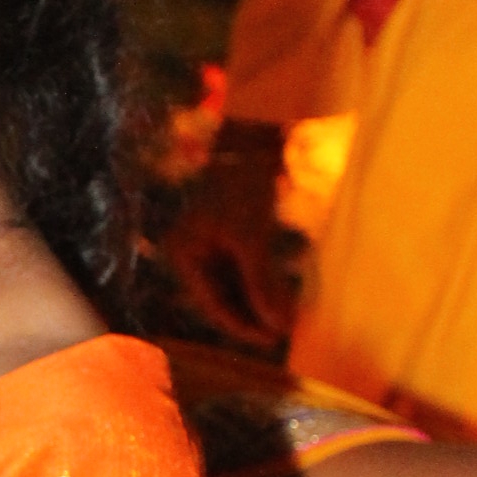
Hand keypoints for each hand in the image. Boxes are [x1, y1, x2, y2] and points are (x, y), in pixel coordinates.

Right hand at [159, 124, 302, 350]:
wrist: (252, 136)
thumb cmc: (242, 183)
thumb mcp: (252, 236)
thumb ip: (263, 284)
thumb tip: (278, 327)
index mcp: (184, 255)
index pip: (213, 305)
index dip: (245, 326)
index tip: (276, 339)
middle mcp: (193, 253)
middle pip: (225, 297)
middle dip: (256, 313)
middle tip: (288, 330)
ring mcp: (212, 244)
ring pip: (238, 284)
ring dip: (264, 299)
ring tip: (292, 314)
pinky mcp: (231, 234)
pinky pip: (247, 268)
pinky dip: (266, 281)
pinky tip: (288, 291)